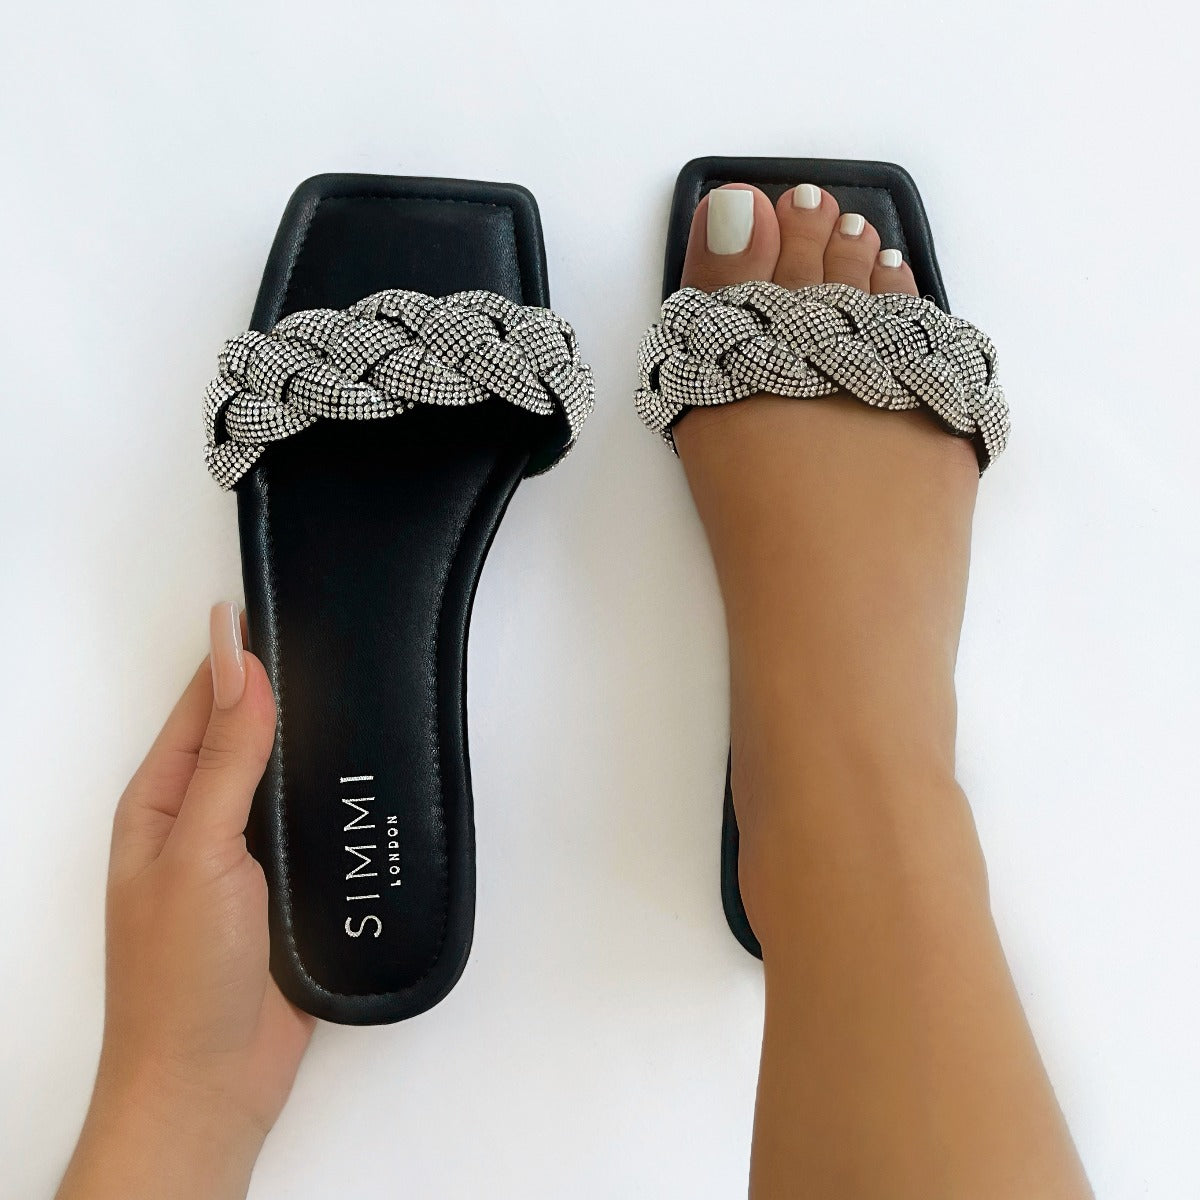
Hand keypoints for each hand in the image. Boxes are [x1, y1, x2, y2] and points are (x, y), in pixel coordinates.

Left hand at [57, 604, 314, 1199]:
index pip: (201, 704)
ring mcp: (248, 853)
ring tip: (364, 688)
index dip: (238, 655)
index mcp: (160, 801)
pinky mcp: (290, 884)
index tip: (280, 604)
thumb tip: (239, 666)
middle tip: (340, 637)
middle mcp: (203, 818)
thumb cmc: (180, 974)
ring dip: (316, 740)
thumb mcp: (196, 851)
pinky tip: (369, 769)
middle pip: (247, 733)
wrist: (214, 1082)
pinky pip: (315, 820)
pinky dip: (336, 792)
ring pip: (287, 774)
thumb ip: (225, 759)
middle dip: (285, 689)